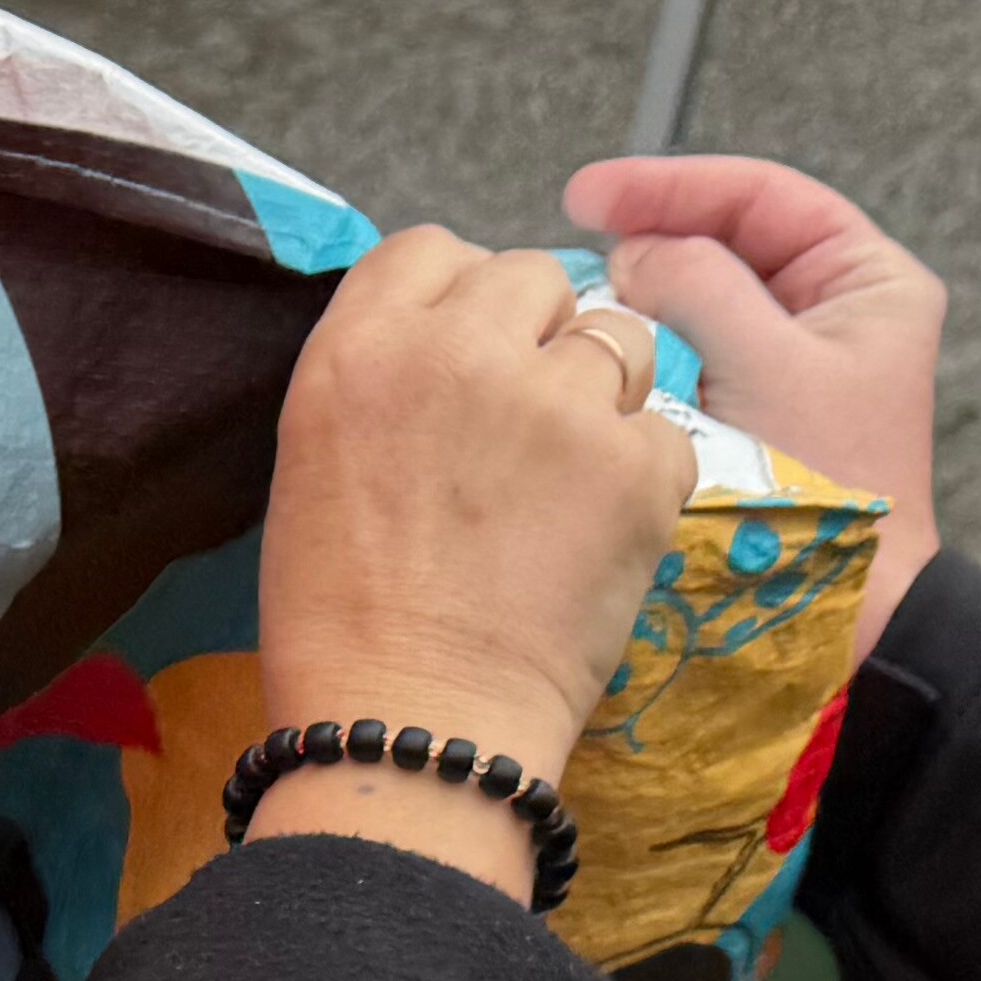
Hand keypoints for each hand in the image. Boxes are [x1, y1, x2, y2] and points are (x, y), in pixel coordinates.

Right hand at [248, 225, 693, 900]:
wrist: (416, 732)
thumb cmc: (344, 626)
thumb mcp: (314, 467)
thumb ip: (383, 377)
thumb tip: (451, 340)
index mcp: (361, 346)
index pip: (432, 248)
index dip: (459, 298)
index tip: (466, 358)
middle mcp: (459, 350)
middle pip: (533, 275)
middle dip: (539, 336)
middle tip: (523, 430)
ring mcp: (557, 403)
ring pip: (620, 337)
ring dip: (604, 395)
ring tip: (568, 485)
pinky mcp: (636, 464)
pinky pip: (665, 432)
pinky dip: (644, 480)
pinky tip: (596, 541)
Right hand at [564, 155, 947, 658]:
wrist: (848, 618)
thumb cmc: (827, 493)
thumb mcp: (764, 364)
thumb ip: (699, 283)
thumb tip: (633, 250)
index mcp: (868, 281)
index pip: (761, 196)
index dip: (672, 185)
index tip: (590, 195)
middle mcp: (833, 312)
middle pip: (726, 242)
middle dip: (651, 239)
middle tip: (577, 248)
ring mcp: (791, 365)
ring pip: (701, 301)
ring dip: (643, 299)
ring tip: (583, 303)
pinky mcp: (752, 414)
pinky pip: (690, 359)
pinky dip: (647, 352)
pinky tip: (603, 357)